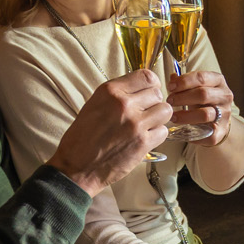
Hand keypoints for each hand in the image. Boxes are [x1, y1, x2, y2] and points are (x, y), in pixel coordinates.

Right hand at [46, 70, 171, 195]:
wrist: (77, 167)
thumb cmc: (83, 137)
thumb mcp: (95, 104)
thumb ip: (118, 95)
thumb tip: (141, 89)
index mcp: (110, 91)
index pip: (147, 76)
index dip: (152, 85)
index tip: (148, 93)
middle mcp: (124, 104)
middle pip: (158, 93)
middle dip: (153, 103)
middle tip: (144, 113)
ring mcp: (135, 123)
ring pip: (165, 111)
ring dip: (158, 118)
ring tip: (146, 125)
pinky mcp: (143, 143)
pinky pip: (163, 131)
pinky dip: (157, 135)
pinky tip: (143, 139)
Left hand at [166, 70, 234, 145]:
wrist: (217, 122)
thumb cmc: (202, 101)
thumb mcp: (195, 88)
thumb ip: (184, 83)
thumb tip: (172, 77)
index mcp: (218, 81)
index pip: (201, 78)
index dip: (183, 82)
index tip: (170, 87)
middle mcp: (225, 96)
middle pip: (203, 94)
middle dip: (182, 97)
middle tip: (170, 102)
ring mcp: (225, 114)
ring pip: (204, 114)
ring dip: (185, 116)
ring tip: (173, 117)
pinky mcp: (221, 131)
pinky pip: (205, 132)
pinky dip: (191, 131)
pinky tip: (181, 129)